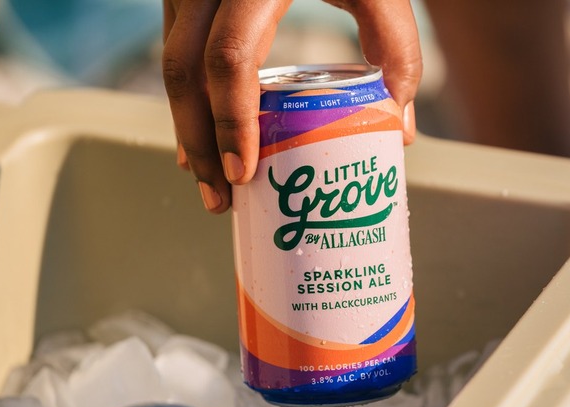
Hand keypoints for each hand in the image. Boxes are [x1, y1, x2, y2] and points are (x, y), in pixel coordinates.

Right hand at [162, 0, 421, 212]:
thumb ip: (396, 46)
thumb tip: (399, 127)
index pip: (229, 61)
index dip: (231, 123)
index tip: (242, 173)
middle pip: (183, 74)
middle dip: (197, 143)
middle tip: (218, 197)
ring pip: (170, 65)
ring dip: (186, 127)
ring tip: (208, 179)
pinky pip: (176, 50)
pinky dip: (188, 98)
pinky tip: (202, 133)